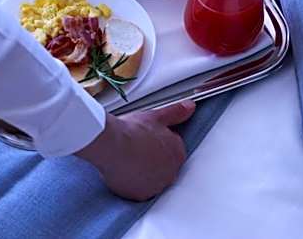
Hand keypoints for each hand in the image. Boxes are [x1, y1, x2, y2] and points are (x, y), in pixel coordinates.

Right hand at [76, 101, 195, 200]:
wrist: (113, 145)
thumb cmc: (133, 131)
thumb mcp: (157, 116)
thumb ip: (176, 113)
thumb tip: (190, 107)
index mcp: (178, 154)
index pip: (173, 153)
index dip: (159, 147)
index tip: (148, 143)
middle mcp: (171, 172)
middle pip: (163, 168)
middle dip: (152, 161)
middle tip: (137, 151)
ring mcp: (157, 185)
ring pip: (151, 180)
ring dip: (144, 173)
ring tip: (130, 160)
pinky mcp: (141, 195)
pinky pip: (138, 191)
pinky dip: (132, 184)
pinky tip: (124, 172)